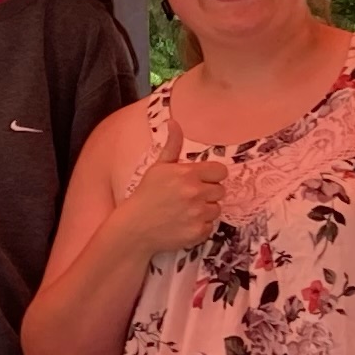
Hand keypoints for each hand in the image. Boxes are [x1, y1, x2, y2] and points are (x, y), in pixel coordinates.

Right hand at [109, 123, 224, 258]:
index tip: (201, 181)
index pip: (220, 171)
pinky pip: (210, 226)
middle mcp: (195, 193)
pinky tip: (184, 224)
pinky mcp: (197, 232)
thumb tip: (174, 122)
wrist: (134, 228)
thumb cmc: (146, 195)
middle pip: (220, 191)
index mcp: (187, 174)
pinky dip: (200, 227)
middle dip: (208, 194)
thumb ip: (173, 146)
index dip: (212, 176)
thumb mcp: (158, 167)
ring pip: (216, 209)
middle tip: (190, 198)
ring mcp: (197, 214)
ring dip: (205, 211)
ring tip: (187, 212)